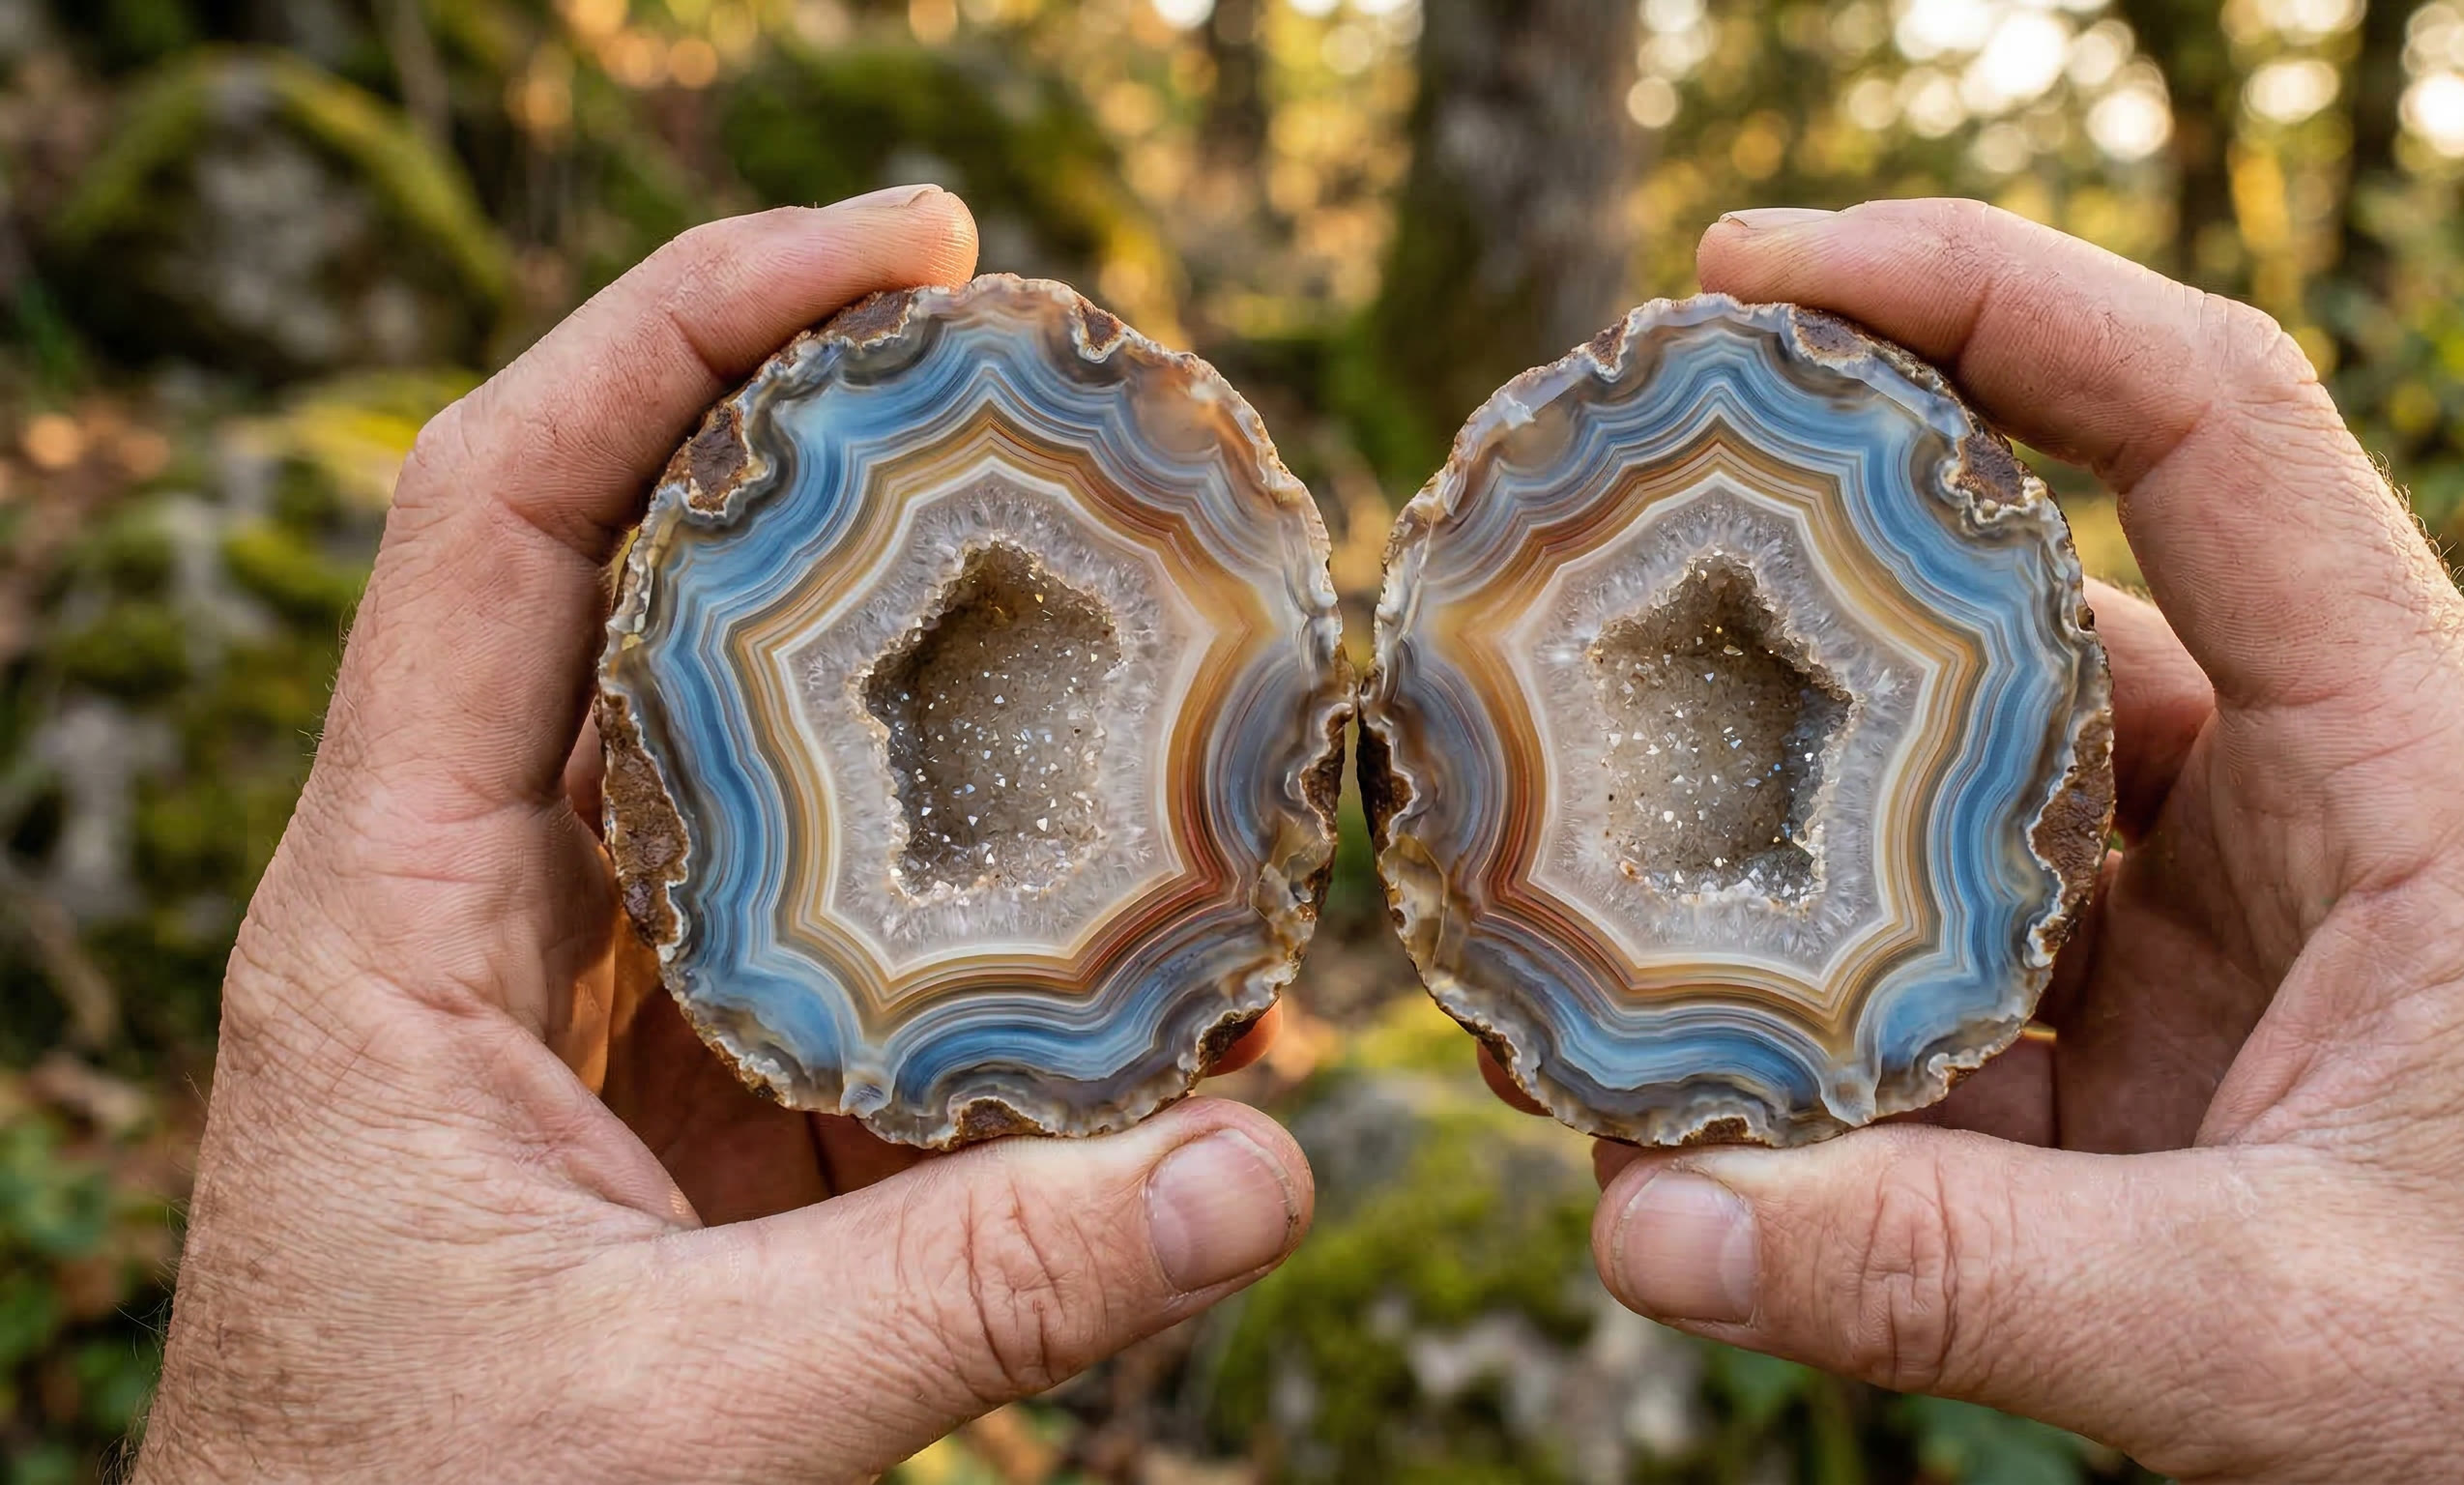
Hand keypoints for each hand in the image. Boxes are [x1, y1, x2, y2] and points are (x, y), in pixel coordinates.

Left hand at [131, 188, 1311, 1484]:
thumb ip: (977, 1294)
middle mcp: (471, 909)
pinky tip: (1120, 880)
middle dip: (825, 438)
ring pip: (743, 741)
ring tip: (1104, 573)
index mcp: (383, 919)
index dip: (677, 332)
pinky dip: (973, 882)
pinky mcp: (681, 1091)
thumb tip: (1271, 1167)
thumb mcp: (682, 1424)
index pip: (500, 516)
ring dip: (914, 650)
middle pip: (630, 569)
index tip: (894, 248)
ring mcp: (584, 996)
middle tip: (1039, 364)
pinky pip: (831, 928)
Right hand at [1568, 201, 2463, 1480]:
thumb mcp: (2291, 1336)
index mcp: (2407, 772)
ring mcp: (2213, 925)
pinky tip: (1675, 1046)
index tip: (1759, 274)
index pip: (2207, 425)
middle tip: (1597, 525)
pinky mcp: (2149, 1043)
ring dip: (1781, 809)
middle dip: (1813, 550)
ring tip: (1578, 822)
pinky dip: (1810, 997)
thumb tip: (1637, 1224)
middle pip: (2033, 582)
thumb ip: (1964, 1283)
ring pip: (1960, 792)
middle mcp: (2302, 803)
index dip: (1990, 297)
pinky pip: (1945, 971)